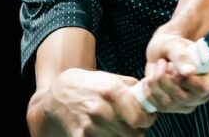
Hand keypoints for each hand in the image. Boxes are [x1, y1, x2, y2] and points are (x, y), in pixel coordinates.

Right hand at [36, 68, 155, 135]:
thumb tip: (151, 95)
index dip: (148, 120)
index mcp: (111, 91)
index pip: (140, 118)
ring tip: (120, 127)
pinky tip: (107, 132)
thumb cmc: (88, 85)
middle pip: (134, 133)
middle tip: (134, 124)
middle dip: (138, 130)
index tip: (146, 118)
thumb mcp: (110, 78)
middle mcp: (101, 110)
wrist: (57, 96)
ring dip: (124, 136)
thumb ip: (132, 87)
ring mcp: (90, 126)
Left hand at [138, 32, 208, 113]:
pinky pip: (156, 104)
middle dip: (165, 77)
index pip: (203, 87)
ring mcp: (188, 103)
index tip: (172, 65)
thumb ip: (182, 57)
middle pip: (183, 96)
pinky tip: (151, 77)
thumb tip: (189, 72)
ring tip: (158, 66)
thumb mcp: (175, 45)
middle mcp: (203, 93)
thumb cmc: (172, 45)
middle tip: (162, 62)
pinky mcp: (173, 108)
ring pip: (168, 102)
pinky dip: (149, 88)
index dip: (186, 79)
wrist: (161, 51)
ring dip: (156, 80)